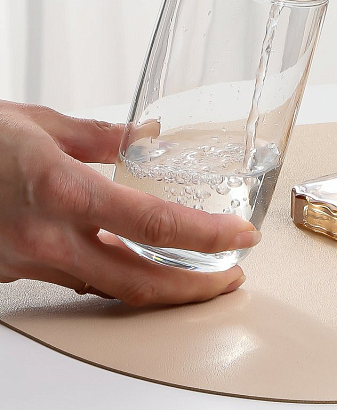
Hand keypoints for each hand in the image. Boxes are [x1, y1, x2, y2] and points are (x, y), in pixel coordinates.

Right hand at [0, 101, 257, 306]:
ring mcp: (24, 263)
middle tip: (229, 279)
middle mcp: (44, 238)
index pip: (152, 226)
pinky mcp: (9, 273)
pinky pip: (70, 279)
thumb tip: (147, 135)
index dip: (205, 239)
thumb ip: (97, 135)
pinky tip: (129, 262)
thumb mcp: (36, 121)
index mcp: (60, 191)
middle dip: (191, 287)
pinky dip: (107, 274)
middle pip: (136, 280)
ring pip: (103, 286)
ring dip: (152, 285)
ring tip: (193, 272)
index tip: (241, 240)